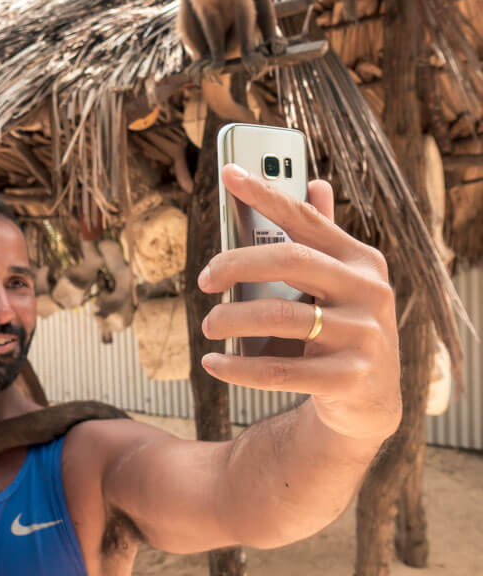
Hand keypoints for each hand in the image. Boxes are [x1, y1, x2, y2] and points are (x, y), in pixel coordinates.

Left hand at [197, 164, 400, 442]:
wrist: (370, 402)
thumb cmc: (342, 329)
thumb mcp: (339, 283)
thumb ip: (322, 239)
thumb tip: (315, 183)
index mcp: (361, 261)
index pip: (306, 219)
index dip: (266, 193)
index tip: (227, 173)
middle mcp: (368, 292)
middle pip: (290, 261)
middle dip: (236, 264)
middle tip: (205, 279)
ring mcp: (363, 336)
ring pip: (279, 317)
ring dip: (231, 319)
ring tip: (208, 325)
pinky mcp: (349, 378)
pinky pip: (278, 370)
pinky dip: (236, 368)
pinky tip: (212, 363)